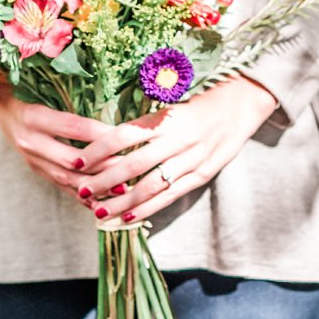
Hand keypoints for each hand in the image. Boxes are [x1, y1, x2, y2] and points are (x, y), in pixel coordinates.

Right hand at [0, 82, 143, 197]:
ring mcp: (31, 159)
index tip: (127, 135)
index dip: (100, 134)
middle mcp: (30, 141)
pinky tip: (103, 201)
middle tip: (129, 167)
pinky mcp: (36, 170)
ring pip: (65, 177)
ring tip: (122, 190)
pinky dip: (82, 195)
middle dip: (102, 166)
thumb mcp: (44, 87)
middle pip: (70, 159)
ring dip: (95, 186)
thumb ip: (72, 93)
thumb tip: (112, 100)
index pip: (73, 127)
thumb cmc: (29, 89)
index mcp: (33, 116)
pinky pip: (60, 186)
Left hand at [76, 77, 279, 228]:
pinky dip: (148, 209)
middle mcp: (178, 139)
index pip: (123, 135)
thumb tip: (105, 138)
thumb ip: (144, 122)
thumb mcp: (171, 103)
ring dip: (122, 201)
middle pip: (133, 164)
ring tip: (99, 212)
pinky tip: (128, 217)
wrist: (243, 104)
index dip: (97, 150)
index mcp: (166, 118)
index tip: (76, 162)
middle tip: (81, 192)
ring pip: (150, 186)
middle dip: (103, 181)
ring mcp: (191, 159)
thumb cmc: (200, 101)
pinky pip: (170, 196)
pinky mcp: (202, 174)